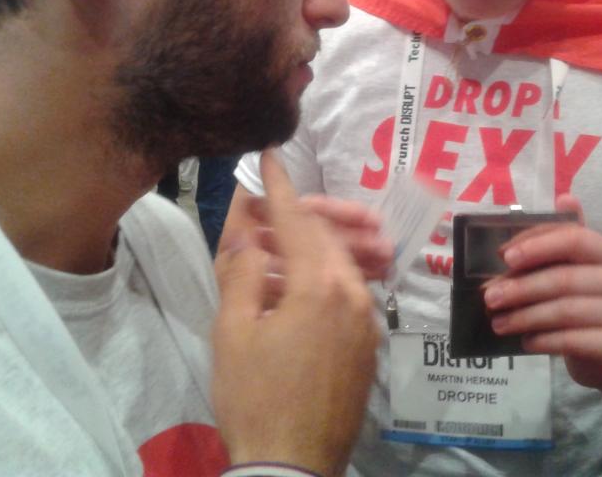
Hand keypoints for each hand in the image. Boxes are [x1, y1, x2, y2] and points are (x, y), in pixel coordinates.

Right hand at [212, 150, 379, 476]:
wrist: (292, 466)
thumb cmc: (255, 397)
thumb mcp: (233, 332)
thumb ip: (242, 271)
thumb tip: (247, 231)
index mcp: (321, 284)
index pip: (297, 220)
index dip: (278, 187)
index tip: (268, 156)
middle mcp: (354, 294)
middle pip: (324, 236)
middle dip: (291, 215)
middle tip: (254, 210)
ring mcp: (367, 321)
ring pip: (338, 264)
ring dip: (305, 247)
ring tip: (268, 246)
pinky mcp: (368, 345)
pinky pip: (347, 293)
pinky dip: (320, 278)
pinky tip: (292, 286)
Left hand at [482, 194, 601, 386]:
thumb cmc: (590, 301)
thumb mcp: (580, 267)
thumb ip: (566, 238)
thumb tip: (564, 198)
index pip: (575, 238)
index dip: (537, 245)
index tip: (503, 257)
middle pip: (565, 278)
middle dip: (521, 287)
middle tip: (490, 296)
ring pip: (565, 311)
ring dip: (524, 317)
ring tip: (498, 322)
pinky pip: (571, 340)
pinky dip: (542, 340)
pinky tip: (524, 341)